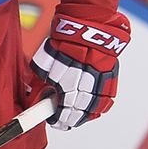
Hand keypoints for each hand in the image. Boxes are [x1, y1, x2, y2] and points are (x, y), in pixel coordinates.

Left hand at [30, 8, 130, 129]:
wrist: (87, 26)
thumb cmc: (63, 41)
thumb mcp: (45, 59)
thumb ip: (41, 77)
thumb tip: (36, 92)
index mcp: (68, 80)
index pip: (63, 108)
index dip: (58, 118)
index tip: (53, 121)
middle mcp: (86, 83)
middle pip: (79, 110)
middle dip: (70, 119)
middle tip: (63, 122)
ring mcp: (100, 81)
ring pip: (94, 107)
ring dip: (85, 116)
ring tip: (76, 119)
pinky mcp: (111, 77)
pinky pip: (107, 99)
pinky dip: (99, 107)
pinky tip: (92, 111)